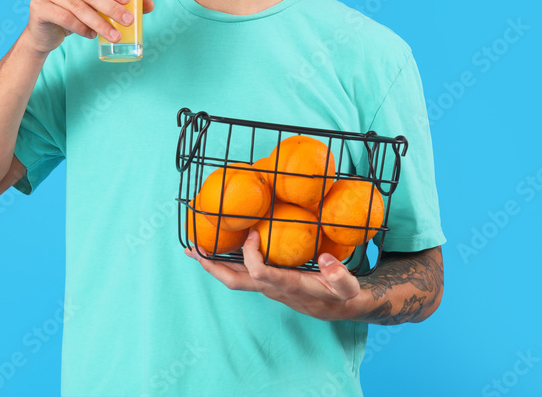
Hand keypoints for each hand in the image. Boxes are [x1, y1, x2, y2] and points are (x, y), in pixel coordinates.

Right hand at [21, 0, 153, 54]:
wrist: (44, 31)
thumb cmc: (74, 13)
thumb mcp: (95, 5)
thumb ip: (118, 2)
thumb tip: (150, 5)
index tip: (129, 1)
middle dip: (111, 8)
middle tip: (128, 21)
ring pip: (78, 8)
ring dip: (100, 23)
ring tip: (115, 35)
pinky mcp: (38, 7)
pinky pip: (64, 18)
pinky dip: (81, 28)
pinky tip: (92, 35)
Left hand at [186, 230, 364, 320]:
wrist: (340, 308)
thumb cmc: (342, 295)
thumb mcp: (347, 286)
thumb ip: (339, 275)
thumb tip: (326, 259)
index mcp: (288, 285)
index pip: (259, 272)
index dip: (250, 254)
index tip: (252, 232)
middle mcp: (272, 288)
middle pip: (234, 281)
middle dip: (212, 267)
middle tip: (194, 250)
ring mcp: (267, 286)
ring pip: (234, 278)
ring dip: (213, 265)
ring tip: (196, 249)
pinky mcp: (268, 282)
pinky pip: (242, 273)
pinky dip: (227, 262)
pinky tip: (221, 249)